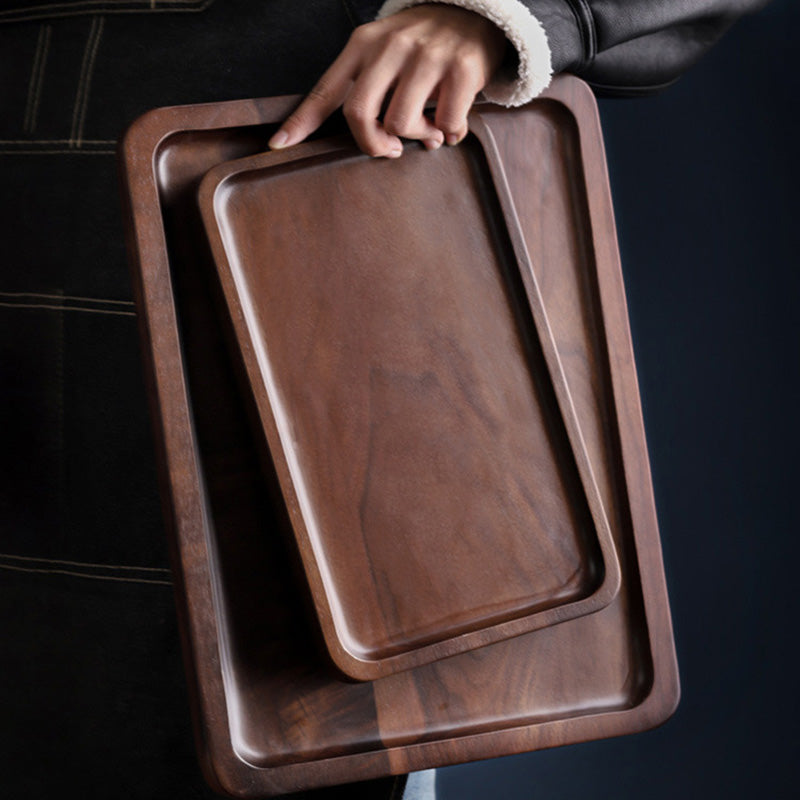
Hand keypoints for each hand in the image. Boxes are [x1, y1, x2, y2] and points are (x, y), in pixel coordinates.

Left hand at [268, 5, 506, 157]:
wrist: (474, 12)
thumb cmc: (422, 44)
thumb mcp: (383, 51)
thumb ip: (366, 89)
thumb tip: (365, 140)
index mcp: (364, 44)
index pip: (326, 89)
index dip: (301, 122)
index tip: (279, 145)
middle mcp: (391, 46)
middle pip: (359, 113)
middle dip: (372, 143)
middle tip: (390, 151)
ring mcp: (426, 55)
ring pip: (401, 122)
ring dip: (418, 137)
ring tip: (430, 133)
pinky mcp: (461, 68)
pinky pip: (447, 122)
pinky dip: (450, 133)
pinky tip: (453, 126)